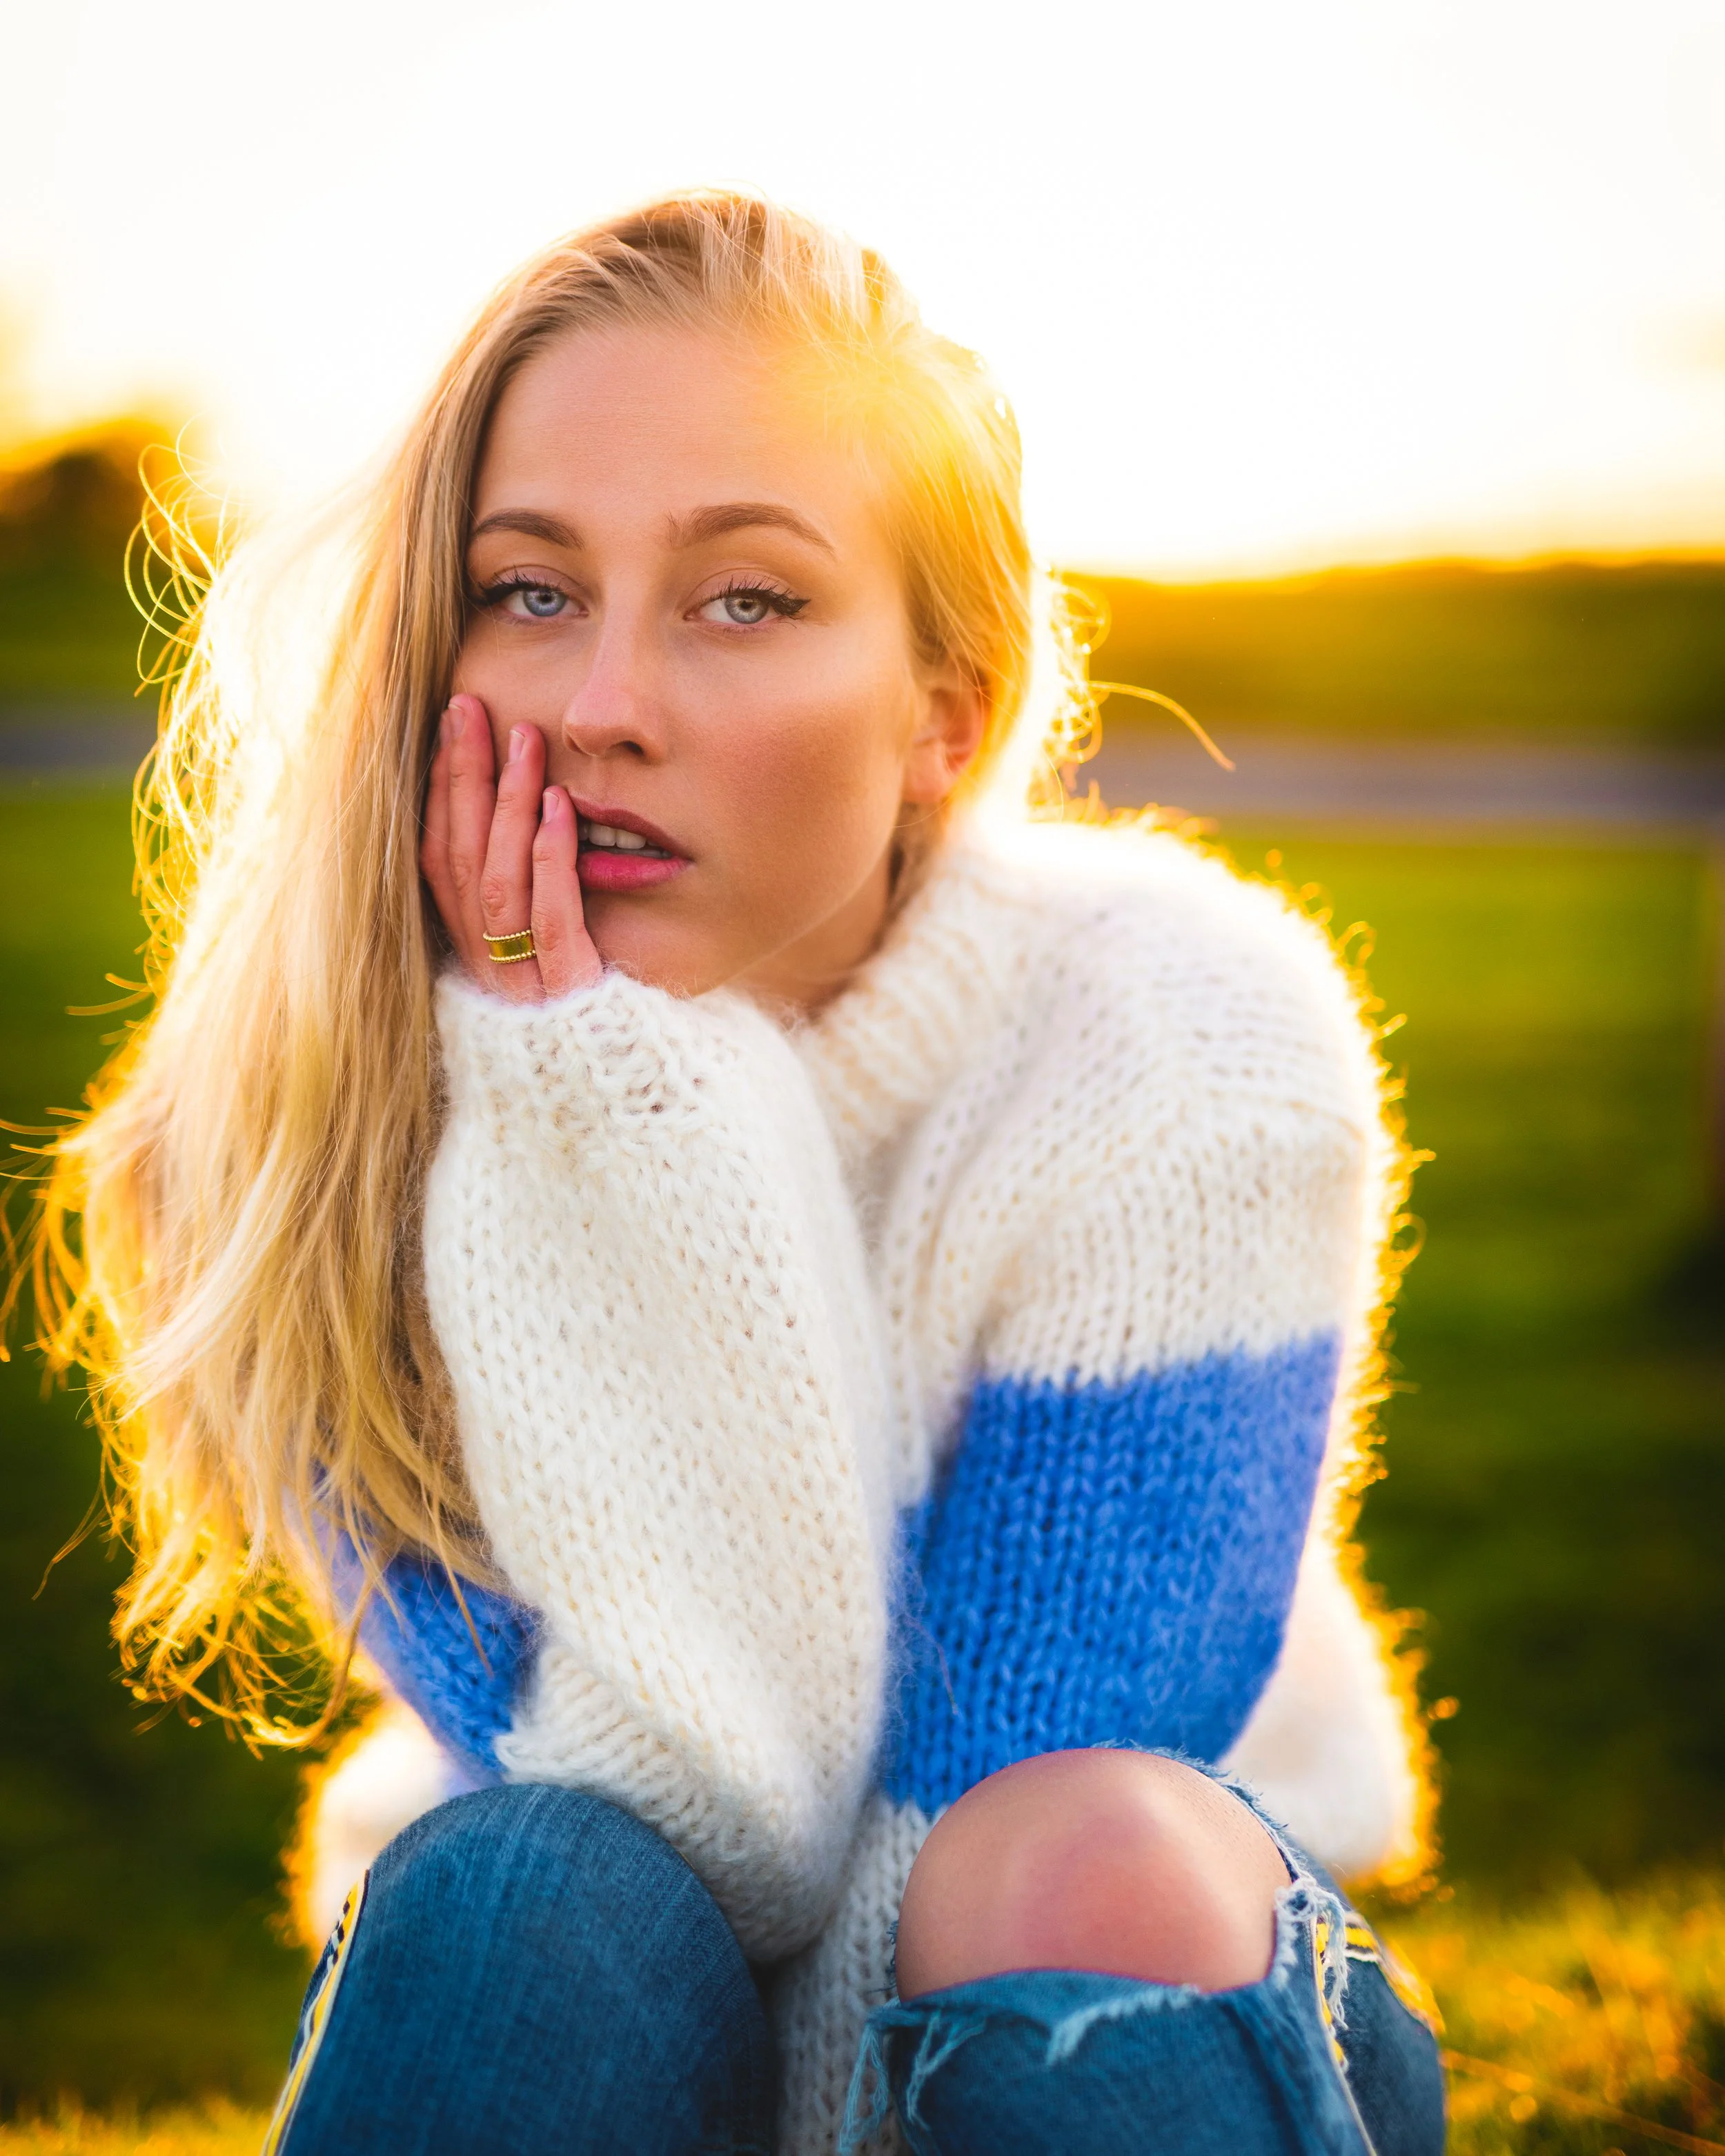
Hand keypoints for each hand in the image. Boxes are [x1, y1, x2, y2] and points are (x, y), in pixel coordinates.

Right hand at [420, 693, 602, 1001]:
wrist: (626, 1101)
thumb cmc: (591, 1022)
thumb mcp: (545, 959)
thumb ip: (524, 904)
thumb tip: (522, 816)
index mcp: (470, 956)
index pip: (437, 859)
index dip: (439, 791)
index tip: (450, 728)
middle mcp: (484, 971)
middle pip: (459, 859)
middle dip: (464, 778)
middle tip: (474, 710)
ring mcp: (522, 987)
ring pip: (497, 881)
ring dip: (508, 804)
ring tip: (526, 742)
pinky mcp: (568, 997)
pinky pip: (550, 919)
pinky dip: (551, 858)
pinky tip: (561, 808)